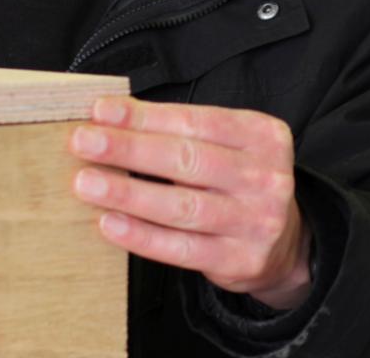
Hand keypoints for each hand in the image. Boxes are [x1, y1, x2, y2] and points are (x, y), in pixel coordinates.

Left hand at [69, 97, 313, 310]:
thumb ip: (181, 132)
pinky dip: (142, 236)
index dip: (145, 116)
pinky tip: (110, 223)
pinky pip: (181, 248)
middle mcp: (265, 176)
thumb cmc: (238, 185)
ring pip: (182, 206)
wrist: (284, 244)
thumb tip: (111, 117)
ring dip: (128, 193)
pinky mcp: (240, 259)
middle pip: (188, 159)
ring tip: (87, 183)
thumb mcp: (228, 147)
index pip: (196, 121)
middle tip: (85, 143)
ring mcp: (256, 220)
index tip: (101, 112)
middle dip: (130, 149)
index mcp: (262, 136)